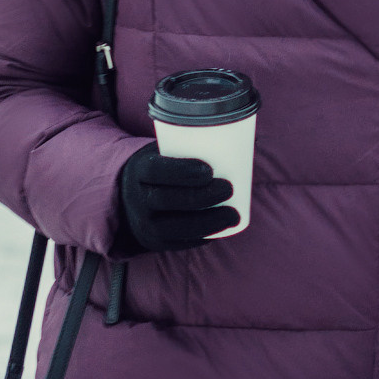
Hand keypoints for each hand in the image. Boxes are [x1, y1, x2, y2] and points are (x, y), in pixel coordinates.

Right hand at [117, 147, 238, 254]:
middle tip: (229, 188)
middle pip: (167, 199)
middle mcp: (136, 198)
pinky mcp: (154, 242)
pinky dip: (202, 237)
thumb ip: (194, 144)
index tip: (209, 170)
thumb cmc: (164, 168)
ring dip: (208, 222)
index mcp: (138, 170)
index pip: (155, 170)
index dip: (181, 171)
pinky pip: (178, 243)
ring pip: (176, 226)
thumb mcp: (166, 152)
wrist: (132, 196)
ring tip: (234, 215)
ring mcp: (143, 223)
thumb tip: (246, 134)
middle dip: (202, 196)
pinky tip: (221, 230)